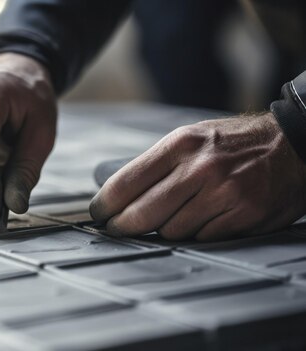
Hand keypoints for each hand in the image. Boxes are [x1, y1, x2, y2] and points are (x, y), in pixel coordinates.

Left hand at [90, 113, 305, 240]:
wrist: (293, 144)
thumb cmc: (231, 144)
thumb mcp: (191, 139)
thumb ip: (157, 164)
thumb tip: (115, 196)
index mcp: (179, 145)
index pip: (124, 183)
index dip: (104, 205)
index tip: (97, 215)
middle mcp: (199, 168)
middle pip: (141, 214)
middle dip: (122, 227)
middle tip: (117, 230)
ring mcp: (223, 193)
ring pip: (171, 231)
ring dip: (167, 229)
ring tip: (177, 214)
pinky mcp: (243, 215)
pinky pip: (202, 239)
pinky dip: (198, 234)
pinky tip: (206, 218)